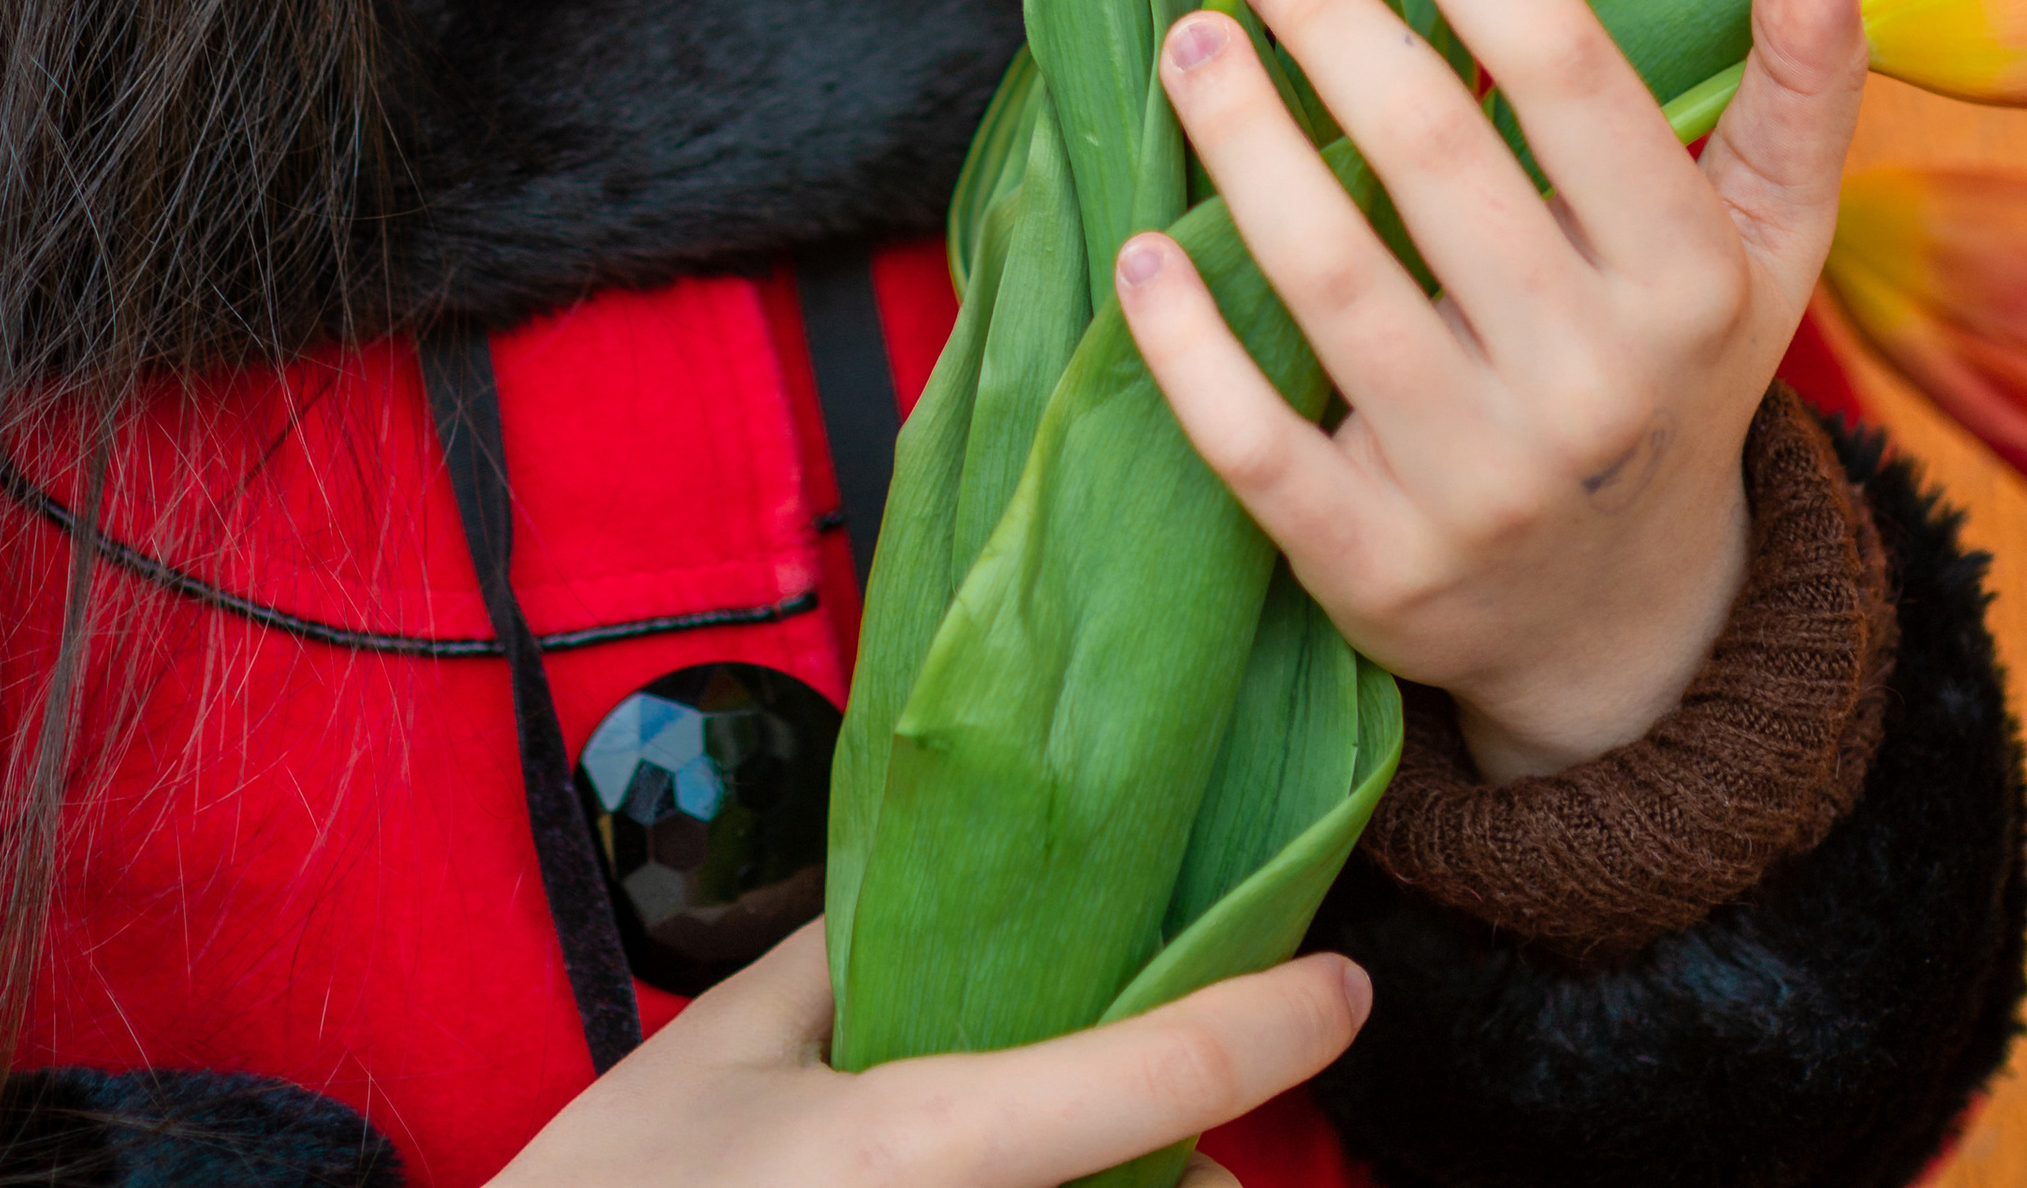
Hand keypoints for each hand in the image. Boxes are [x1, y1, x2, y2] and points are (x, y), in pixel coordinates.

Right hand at [488, 921, 1368, 1187]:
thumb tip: (915, 899)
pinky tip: (1012, 1180)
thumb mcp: (715, 1056)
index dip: (1266, 1028)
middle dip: (1185, 1166)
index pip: (1147, 1076)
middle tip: (1180, 1126)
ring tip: (1120, 1160)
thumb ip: (829, 969)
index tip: (1343, 990)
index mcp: (922, 1145)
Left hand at [1115, 0, 1871, 782]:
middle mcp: (1592, 382)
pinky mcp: (1372, 567)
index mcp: (1686, 278)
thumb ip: (1800, 79)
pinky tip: (1140, 249)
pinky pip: (1253, 442)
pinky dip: (1184, 343)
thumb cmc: (1673, 370)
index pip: (1565, 71)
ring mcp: (1479, 484)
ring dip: (1240, 142)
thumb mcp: (1765, 238)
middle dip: (1331, 23)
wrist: (1626, 628)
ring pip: (1328, 279)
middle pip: (1431, 155)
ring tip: (1190, 47)